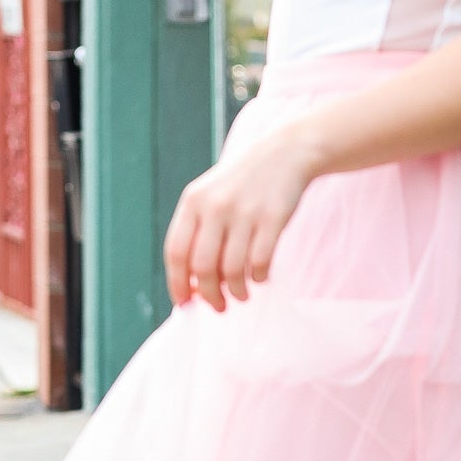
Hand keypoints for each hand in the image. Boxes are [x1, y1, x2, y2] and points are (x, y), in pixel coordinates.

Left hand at [162, 124, 317, 309]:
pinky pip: (260, 262)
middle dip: (209, 295)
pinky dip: (259, 277)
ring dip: (236, 291)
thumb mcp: (210, 197)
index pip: (176, 252)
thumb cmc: (243, 185)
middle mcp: (215, 206)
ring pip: (233, 270)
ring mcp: (244, 212)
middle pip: (203, 267)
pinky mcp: (273, 218)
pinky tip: (260, 277)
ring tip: (241, 295)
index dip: (178, 284)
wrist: (284, 154)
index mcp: (193, 202)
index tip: (185, 303)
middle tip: (218, 306)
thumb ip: (198, 233)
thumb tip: (192, 284)